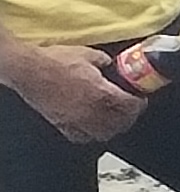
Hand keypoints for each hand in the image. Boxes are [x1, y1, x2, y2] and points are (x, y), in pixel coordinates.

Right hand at [4, 41, 143, 142]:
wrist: (28, 69)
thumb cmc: (54, 61)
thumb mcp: (88, 54)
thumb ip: (105, 61)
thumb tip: (111, 64)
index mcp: (103, 95)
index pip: (132, 107)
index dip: (139, 103)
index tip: (140, 99)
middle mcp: (93, 112)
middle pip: (122, 123)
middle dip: (130, 116)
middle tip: (130, 109)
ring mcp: (78, 121)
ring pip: (105, 135)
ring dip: (114, 128)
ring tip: (115, 119)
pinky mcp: (63, 125)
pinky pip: (83, 137)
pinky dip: (92, 134)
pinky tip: (93, 126)